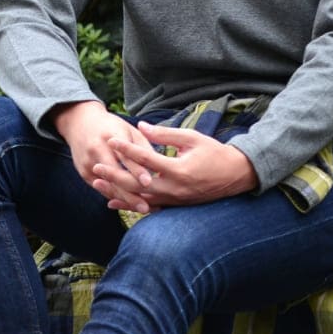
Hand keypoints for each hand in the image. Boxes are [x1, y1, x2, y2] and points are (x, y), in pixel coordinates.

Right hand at [50, 101, 154, 205]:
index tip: (148, 182)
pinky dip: (115, 198)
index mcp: (111, 136)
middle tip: (146, 207)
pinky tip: (129, 206)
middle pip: (115, 176)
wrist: (80, 123)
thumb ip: (143, 148)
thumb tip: (160, 167)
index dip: (137, 170)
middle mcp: (97, 149)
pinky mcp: (84, 172)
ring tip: (142, 210)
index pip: (126, 156)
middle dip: (130, 194)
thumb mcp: (129, 130)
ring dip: (125, 200)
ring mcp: (88, 163)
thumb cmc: (112, 127)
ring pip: (108, 186)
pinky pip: (101, 189)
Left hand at [96, 121, 257, 213]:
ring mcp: (173, 200)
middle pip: (137, 184)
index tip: (111, 140)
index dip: (127, 149)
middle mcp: (174, 189)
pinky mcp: (174, 205)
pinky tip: (113, 202)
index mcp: (178, 170)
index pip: (146, 159)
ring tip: (97, 183)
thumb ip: (165, 134)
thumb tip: (141, 126)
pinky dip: (130, 204)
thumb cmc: (214, 153)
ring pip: (139, 199)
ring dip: (118, 191)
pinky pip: (147, 207)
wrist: (236, 175)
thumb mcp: (192, 138)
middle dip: (114, 175)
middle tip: (96, 166)